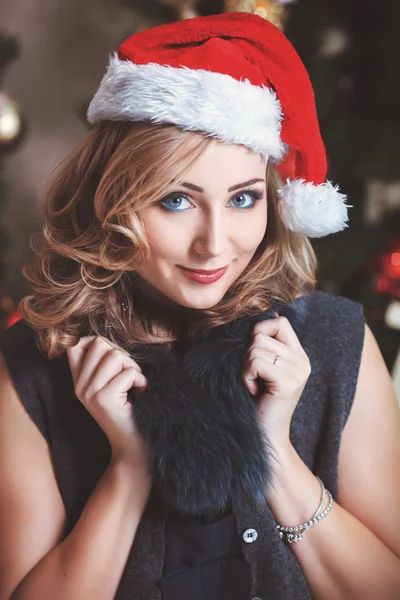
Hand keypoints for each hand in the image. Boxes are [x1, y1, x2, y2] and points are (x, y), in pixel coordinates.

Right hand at [67, 336, 149, 465]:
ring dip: (133, 367)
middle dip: (122, 354)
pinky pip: (128, 373)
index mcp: (77, 380)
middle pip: (99, 343)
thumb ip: (104, 362)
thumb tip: (105, 339)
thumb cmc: (128, 410)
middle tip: (129, 374)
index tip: (114, 359)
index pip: (75, 344)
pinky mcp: (104, 399)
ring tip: (134, 384)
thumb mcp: (110, 384)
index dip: (97, 342)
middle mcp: (79, 385)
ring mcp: (89, 392)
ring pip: (115, 355)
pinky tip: (140, 393)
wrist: (131, 445)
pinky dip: (140, 380)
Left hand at [242, 316, 310, 447]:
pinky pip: (255, 362)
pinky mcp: (288, 383)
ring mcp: (298, 372)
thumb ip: (264, 346)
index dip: (260, 332)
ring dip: (246, 368)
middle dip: (247, 355)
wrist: (265, 437)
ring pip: (256, 347)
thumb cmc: (257, 402)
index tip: (254, 357)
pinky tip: (254, 391)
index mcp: (299, 356)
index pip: (280, 322)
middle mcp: (303, 362)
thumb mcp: (263, 369)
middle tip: (253, 378)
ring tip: (255, 386)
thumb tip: (258, 318)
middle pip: (261, 334)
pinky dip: (246, 376)